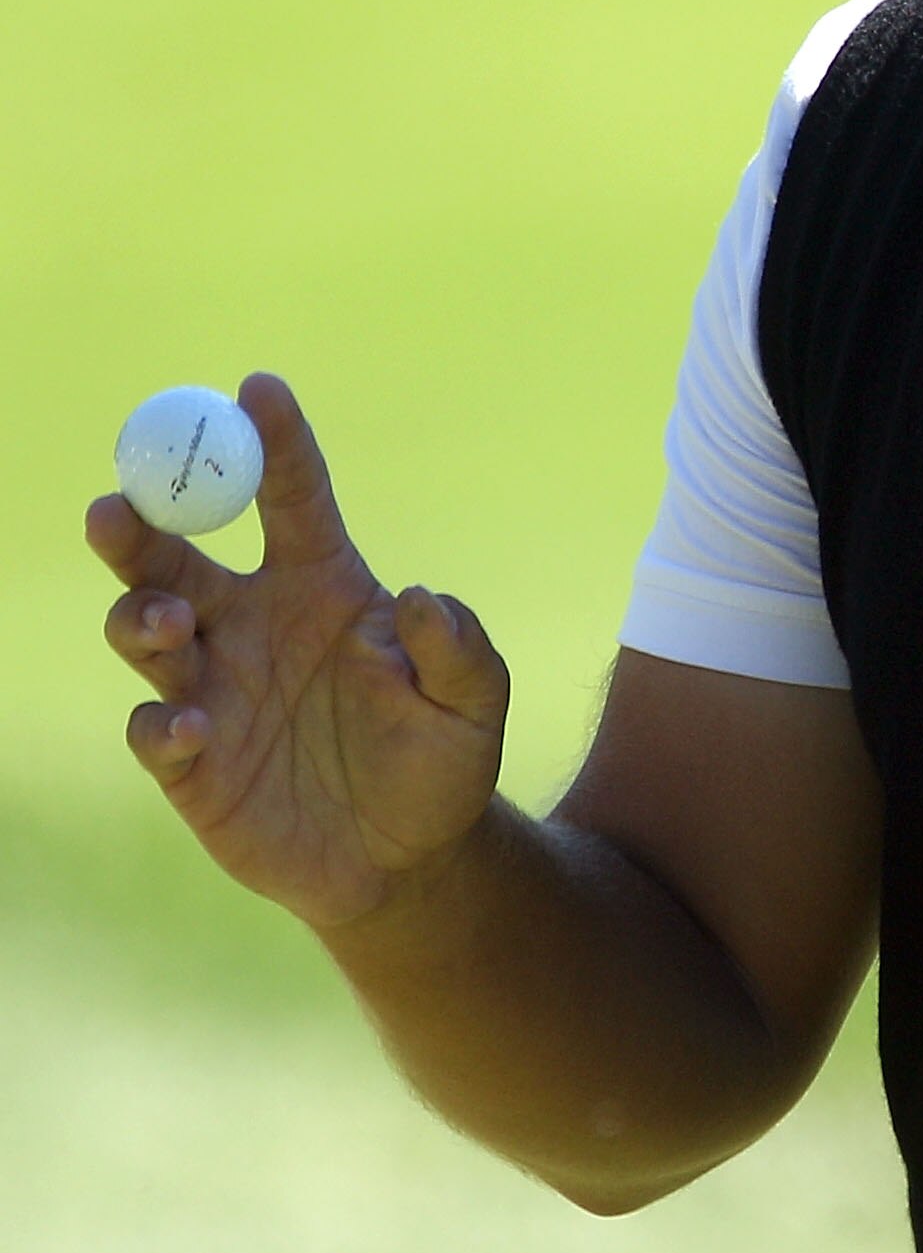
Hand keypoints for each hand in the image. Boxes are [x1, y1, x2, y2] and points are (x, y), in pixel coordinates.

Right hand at [88, 372, 508, 931]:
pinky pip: (153, 730)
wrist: (409, 864)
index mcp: (321, 584)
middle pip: (179, 551)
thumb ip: (459, 648)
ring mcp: (214, 689)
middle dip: (141, 522)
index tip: (255, 388)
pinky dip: (161, 724)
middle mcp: (254, 622)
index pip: (290, 495)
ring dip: (140, 614)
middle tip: (117, 504)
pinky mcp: (190, 763)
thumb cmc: (442, 763)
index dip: (272, 441)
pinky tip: (190, 728)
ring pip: (146, 628)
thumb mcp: (476, 705)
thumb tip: (419, 597)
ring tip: (166, 620)